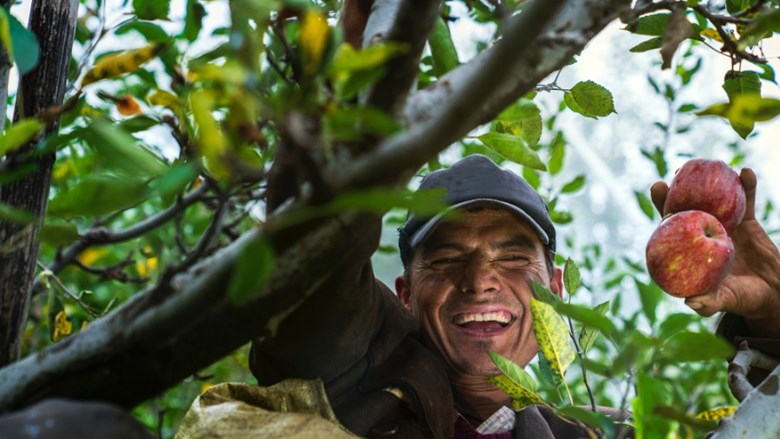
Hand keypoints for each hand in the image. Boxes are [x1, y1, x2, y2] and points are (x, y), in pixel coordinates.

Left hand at [650, 168, 779, 337]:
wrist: (772, 293)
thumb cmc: (741, 299)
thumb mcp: (725, 301)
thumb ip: (709, 303)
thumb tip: (691, 302)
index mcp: (690, 250)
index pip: (671, 225)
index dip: (662, 206)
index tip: (656, 188)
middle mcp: (703, 233)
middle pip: (688, 206)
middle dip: (678, 188)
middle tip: (675, 173)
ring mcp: (724, 225)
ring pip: (716, 198)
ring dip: (712, 181)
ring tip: (710, 164)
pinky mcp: (747, 221)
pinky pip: (747, 201)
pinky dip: (747, 186)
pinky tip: (745, 172)